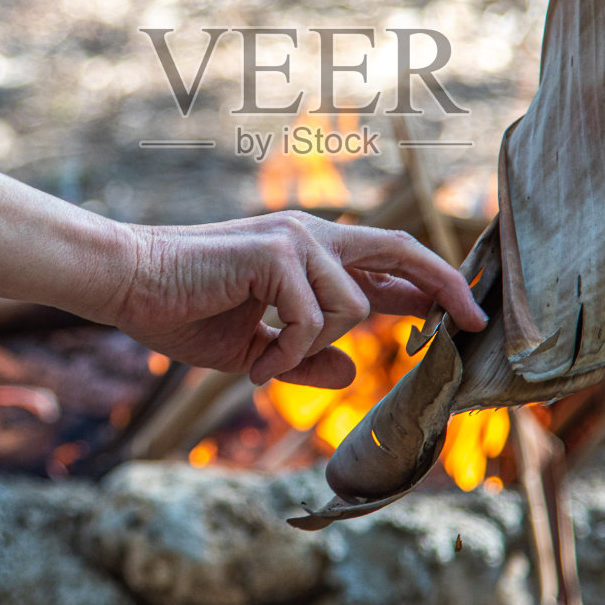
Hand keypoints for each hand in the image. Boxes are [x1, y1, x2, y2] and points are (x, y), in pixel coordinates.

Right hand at [114, 210, 487, 387]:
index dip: (429, 284)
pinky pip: (312, 319)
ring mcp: (295, 239)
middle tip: (475, 320)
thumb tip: (350, 368)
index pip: (385, 262)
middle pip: (400, 248)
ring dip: (312, 347)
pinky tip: (256, 361)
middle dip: (444, 283)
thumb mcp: (255, 350)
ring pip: (352, 305)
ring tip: (265, 361)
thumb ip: (303, 357)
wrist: (129, 284)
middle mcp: (311, 236)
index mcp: (309, 254)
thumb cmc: (183, 311)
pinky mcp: (275, 252)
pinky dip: (287, 352)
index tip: (465, 313)